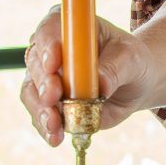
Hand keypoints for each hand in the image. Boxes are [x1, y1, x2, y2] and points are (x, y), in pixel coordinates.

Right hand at [20, 7, 151, 145]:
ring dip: (40, 109)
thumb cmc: (132, 62)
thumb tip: (100, 84)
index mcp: (70, 27)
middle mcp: (50, 48)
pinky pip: (38, 113)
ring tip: (54, 125)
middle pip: (35, 61)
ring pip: (31, 90)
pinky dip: (45, 126)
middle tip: (53, 98)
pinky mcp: (47, 101)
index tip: (54, 64)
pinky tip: (54, 137)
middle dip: (43, 82)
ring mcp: (45, 75)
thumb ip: (115, 68)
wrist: (134, 84)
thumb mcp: (132, 59)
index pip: (50, 29)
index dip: (48, 45)